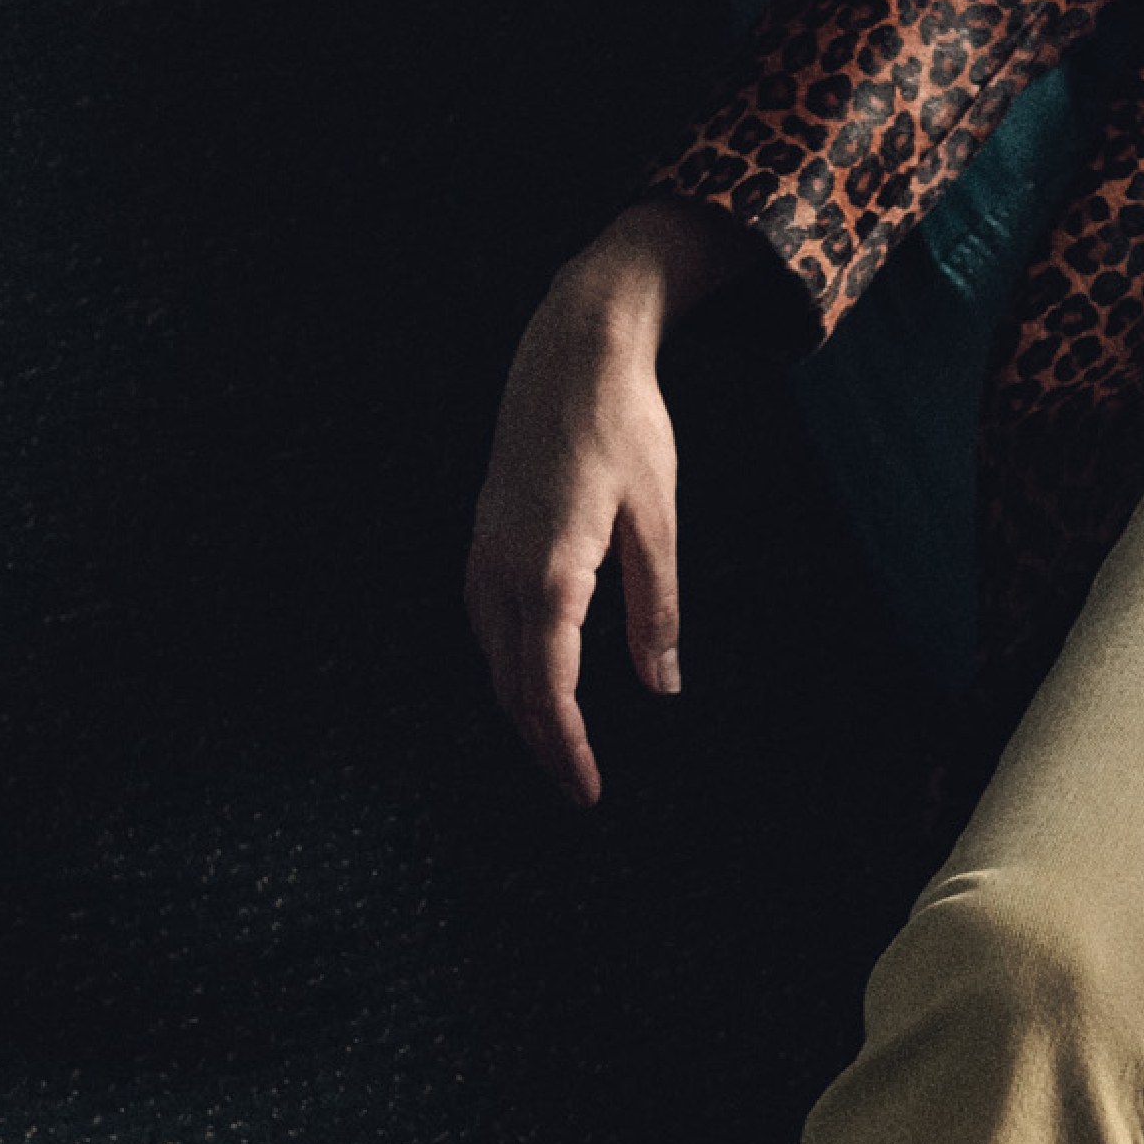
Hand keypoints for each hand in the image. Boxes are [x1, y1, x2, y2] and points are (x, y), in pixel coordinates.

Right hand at [466, 201, 750, 803]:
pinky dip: (506, 662)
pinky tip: (529, 673)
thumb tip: (661, 687)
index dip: (566, 748)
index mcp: (551, 573)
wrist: (570, 351)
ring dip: (521, 707)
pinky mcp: (482, 535)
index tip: (587, 791)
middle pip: (513, 684)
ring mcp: (484, 551)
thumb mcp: (658, 522)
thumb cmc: (624, 429)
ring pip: (492, 656)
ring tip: (556, 746)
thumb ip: (656, 611)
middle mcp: (504, 569)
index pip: (549, 688)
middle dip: (543, 743)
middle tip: (576, 789)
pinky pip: (484, 620)